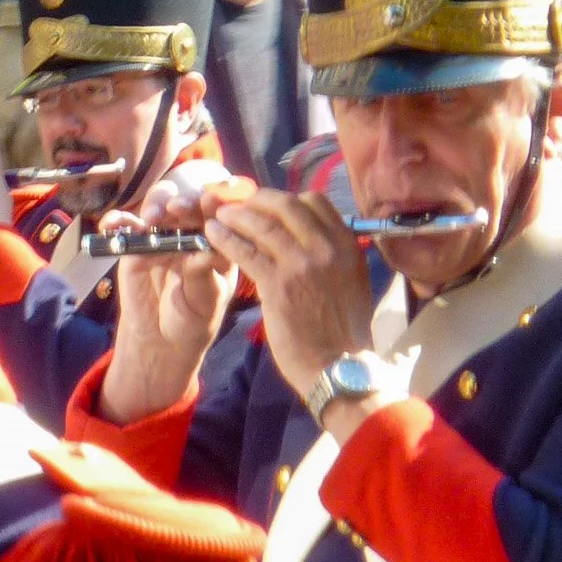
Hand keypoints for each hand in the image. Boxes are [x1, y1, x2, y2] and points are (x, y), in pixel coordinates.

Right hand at [97, 182, 240, 423]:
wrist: (162, 339)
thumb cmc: (194, 319)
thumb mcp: (205, 301)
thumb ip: (203, 274)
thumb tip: (204, 251)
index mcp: (218, 242)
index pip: (219, 215)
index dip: (215, 203)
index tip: (210, 198)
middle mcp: (192, 232)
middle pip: (188, 204)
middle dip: (183, 201)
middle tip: (177, 208)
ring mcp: (162, 235)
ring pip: (158, 207)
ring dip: (155, 205)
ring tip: (153, 218)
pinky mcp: (135, 245)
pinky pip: (126, 227)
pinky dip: (117, 221)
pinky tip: (111, 225)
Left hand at [202, 188, 375, 402]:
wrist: (338, 363)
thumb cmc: (342, 329)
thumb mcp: (350, 280)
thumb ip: (332, 254)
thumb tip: (309, 236)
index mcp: (347, 244)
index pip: (314, 201)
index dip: (284, 198)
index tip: (264, 204)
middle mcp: (326, 247)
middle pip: (285, 205)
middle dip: (255, 200)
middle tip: (235, 205)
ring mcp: (301, 264)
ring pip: (262, 225)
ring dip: (235, 216)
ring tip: (217, 215)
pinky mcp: (278, 284)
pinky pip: (246, 252)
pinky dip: (225, 239)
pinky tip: (211, 235)